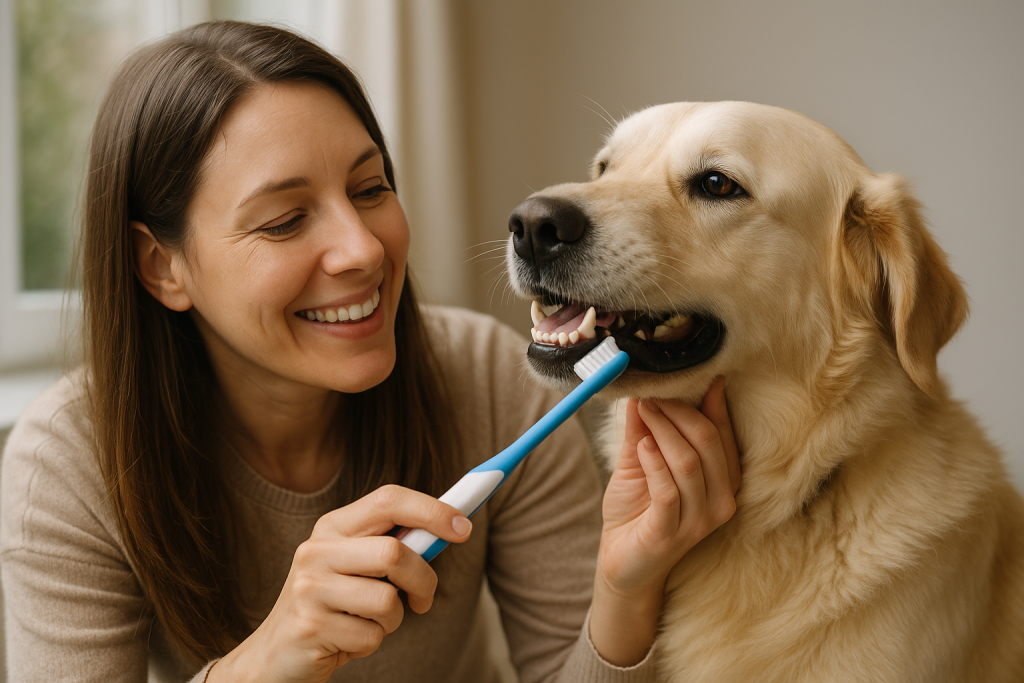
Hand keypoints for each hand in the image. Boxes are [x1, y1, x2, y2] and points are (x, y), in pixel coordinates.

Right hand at [207, 485, 472, 682]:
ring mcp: (309, 589)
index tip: (464, 528)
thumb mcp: (358, 567)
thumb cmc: (334, 605)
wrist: (277, 654)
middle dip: (423, 580)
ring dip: (393, 620)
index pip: (388, 500)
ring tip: (370, 622)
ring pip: (387, 600)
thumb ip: (394, 546)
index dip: (432, 510)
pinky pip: (371, 636)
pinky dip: (372, 643)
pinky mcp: (309, 627)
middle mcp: (316, 551)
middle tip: (424, 600)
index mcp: (332, 527)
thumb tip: (453, 527)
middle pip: (394, 552)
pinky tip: (348, 640)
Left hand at [590, 377, 740, 665]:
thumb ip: (646, 427)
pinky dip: (653, 462)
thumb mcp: (642, 460)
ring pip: (688, 461)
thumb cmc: (637, 508)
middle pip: (708, 440)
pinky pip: (669, 490)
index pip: (722, 431)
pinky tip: (640, 447)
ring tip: (642, 413)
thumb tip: (643, 387)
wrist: (623, 561)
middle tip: (650, 395)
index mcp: (723, 479)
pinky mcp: (673, 534)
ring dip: (662, 429)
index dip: (703, 400)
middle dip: (677, 411)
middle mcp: (722, 499)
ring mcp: (700, 520)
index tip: (678, 376)